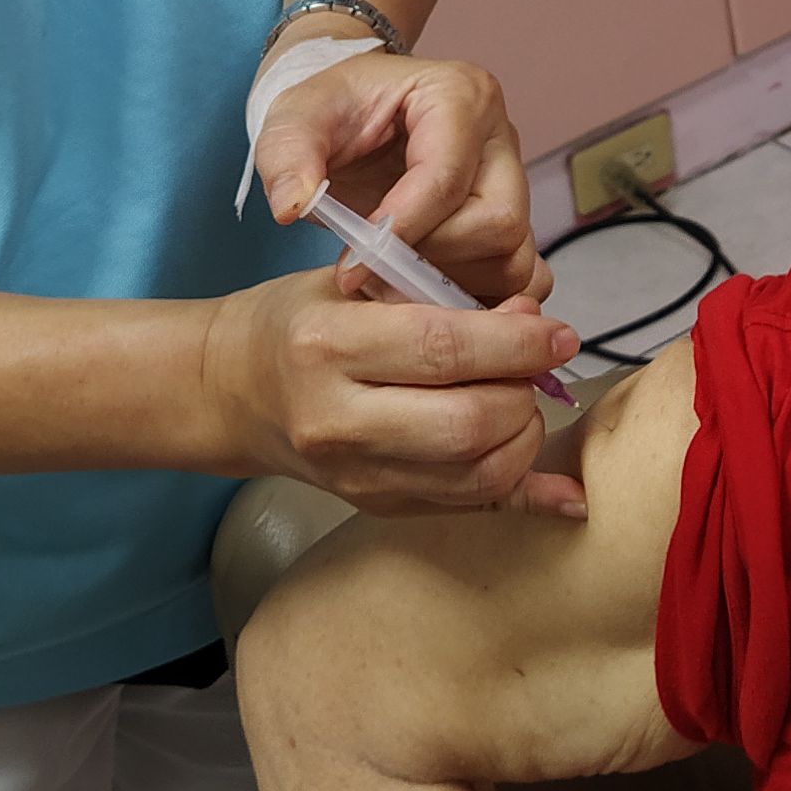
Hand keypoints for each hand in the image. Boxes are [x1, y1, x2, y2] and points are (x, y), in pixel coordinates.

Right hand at [201, 269, 588, 517]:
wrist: (234, 390)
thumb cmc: (302, 320)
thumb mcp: (355, 282)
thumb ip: (443, 296)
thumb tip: (538, 324)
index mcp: (326, 345)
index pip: (443, 348)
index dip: (516, 342)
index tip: (556, 332)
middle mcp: (336, 420)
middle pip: (466, 424)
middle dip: (524, 394)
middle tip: (537, 367)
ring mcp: (356, 475)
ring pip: (476, 476)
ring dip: (525, 438)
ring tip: (520, 400)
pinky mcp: (376, 506)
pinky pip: (468, 508)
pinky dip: (521, 488)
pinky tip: (554, 479)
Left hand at [249, 49, 548, 308]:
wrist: (351, 118)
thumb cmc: (331, 112)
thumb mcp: (293, 120)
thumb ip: (287, 157)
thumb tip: (294, 206)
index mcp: (458, 95)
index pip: (445, 178)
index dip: (399, 232)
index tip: (350, 267)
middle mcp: (500, 138)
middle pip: (498, 222)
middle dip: (431, 260)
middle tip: (374, 273)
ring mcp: (513, 182)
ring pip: (514, 256)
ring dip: (451, 284)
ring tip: (391, 281)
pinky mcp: (514, 220)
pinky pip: (523, 276)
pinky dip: (479, 297)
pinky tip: (425, 293)